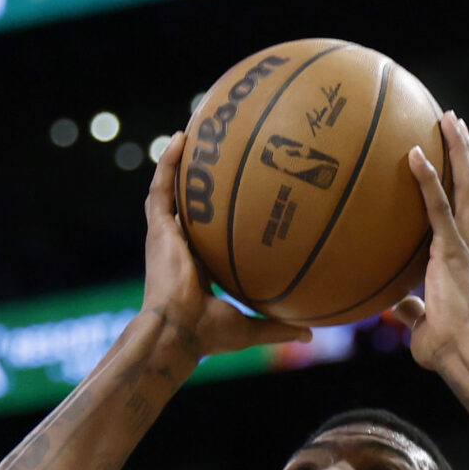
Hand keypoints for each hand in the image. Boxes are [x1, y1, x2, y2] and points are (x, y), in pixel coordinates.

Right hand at [141, 134, 310, 358]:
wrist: (177, 332)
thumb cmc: (207, 335)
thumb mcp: (249, 328)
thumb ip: (278, 329)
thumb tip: (310, 335)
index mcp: (196, 268)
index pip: (207, 236)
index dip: (218, 218)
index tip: (236, 200)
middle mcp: (179, 247)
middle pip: (189, 206)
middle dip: (199, 182)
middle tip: (216, 156)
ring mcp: (166, 236)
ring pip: (171, 191)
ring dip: (179, 164)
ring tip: (194, 134)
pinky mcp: (158, 229)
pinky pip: (162, 188)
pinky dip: (168, 163)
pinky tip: (182, 138)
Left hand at [390, 112, 468, 374]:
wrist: (461, 354)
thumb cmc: (445, 346)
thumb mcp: (424, 323)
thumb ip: (412, 308)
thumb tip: (395, 306)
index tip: (461, 154)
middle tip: (456, 121)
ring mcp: (467, 245)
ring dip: (460, 149)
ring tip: (449, 118)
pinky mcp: (451, 252)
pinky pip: (439, 208)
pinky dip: (428, 179)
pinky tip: (414, 154)